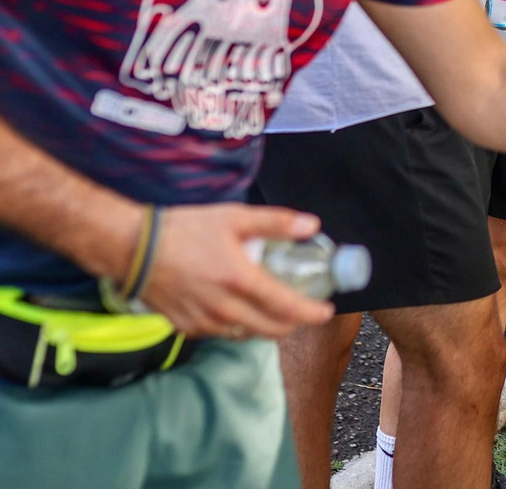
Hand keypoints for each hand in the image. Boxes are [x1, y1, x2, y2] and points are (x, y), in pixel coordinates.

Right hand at [138, 204, 334, 338]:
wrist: (132, 249)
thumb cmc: (183, 230)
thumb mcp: (234, 217)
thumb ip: (276, 223)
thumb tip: (311, 226)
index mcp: (241, 281)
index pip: (287, 307)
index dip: (311, 313)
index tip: (325, 311)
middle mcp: (225, 308)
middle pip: (271, 329)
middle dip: (292, 323)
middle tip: (301, 310)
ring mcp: (204, 322)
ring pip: (247, 334)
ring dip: (265, 326)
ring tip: (272, 309)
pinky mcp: (186, 327)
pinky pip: (221, 334)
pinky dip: (237, 326)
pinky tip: (238, 310)